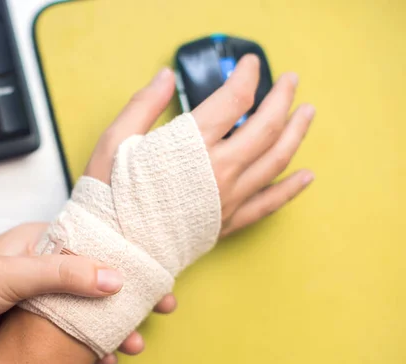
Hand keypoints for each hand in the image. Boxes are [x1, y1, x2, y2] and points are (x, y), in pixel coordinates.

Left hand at [0, 223, 174, 363]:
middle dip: (126, 295)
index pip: (93, 244)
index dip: (126, 257)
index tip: (153, 271)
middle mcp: (43, 268)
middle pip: (95, 279)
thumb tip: (113, 279)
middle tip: (157, 307)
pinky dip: (87, 345)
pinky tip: (102, 357)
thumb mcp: (16, 273)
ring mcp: (39, 299)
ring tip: (132, 340)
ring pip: (86, 310)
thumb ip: (65, 275)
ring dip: (110, 325)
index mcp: (41, 241)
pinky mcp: (31, 327)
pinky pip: (68, 335)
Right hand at [85, 54, 314, 363]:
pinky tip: (306, 176)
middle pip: (265, 128)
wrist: (111, 249)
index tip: (251, 62)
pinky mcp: (228, 223)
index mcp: (192, 146)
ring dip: (296, 134)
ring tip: (307, 114)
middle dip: (282, 99)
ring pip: (275, 162)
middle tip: (291, 81)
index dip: (246, 76)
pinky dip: (290, 189)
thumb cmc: (109, 195)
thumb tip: (166, 76)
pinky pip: (269, 204)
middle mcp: (219, 171)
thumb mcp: (115, 141)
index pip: (233, 101)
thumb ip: (144, 105)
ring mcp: (228, 199)